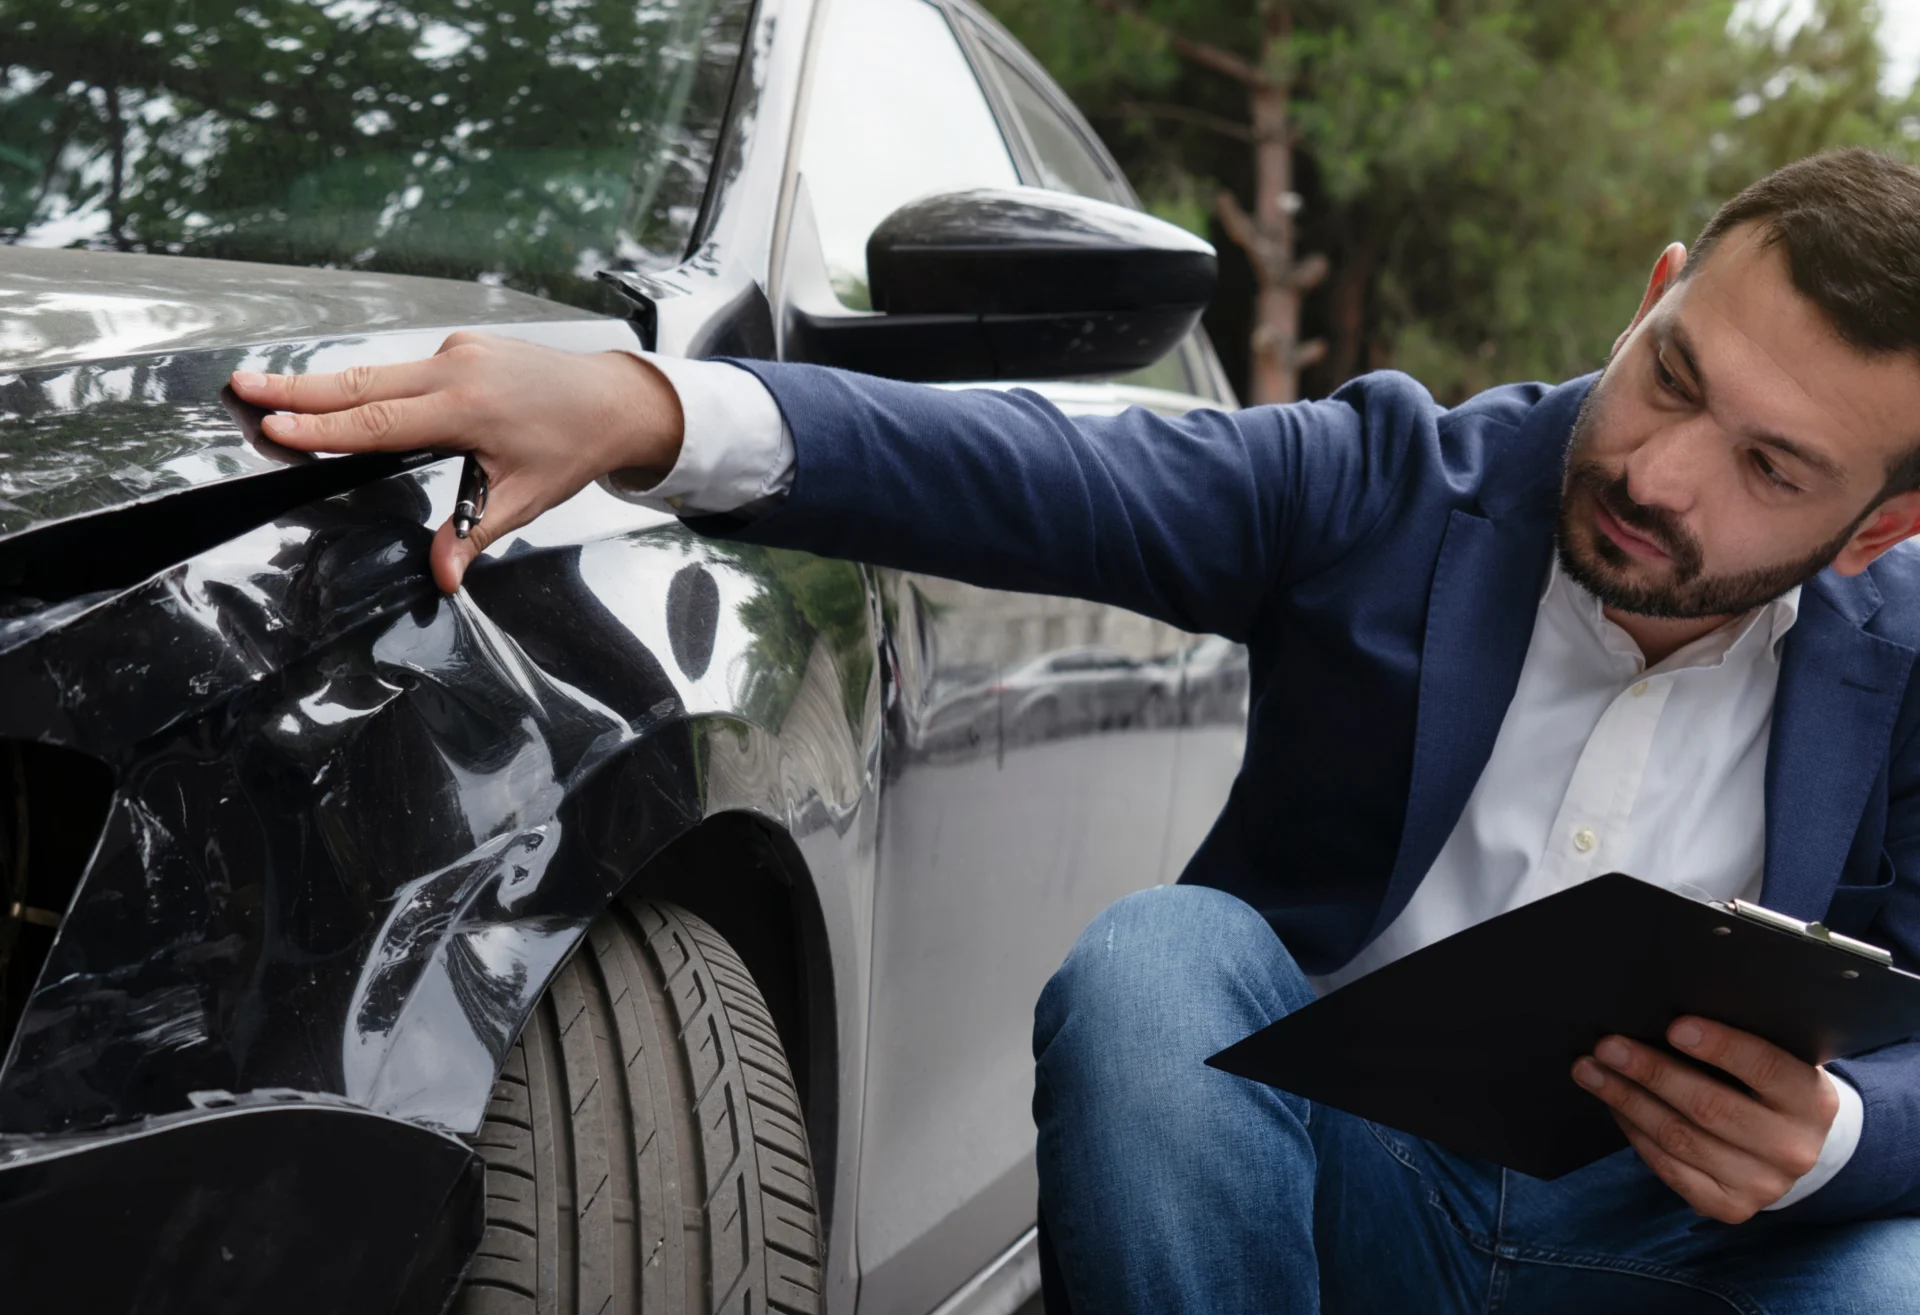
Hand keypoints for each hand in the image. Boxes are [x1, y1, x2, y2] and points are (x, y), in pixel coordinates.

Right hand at [229, 332, 683, 592]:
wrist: (614, 399)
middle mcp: (456, 370)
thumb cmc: (571, 447)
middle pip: (360, 384)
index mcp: (467, 408)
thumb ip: (474, 533)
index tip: (271, 425)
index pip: (376, 421)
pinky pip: (404, 367)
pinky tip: (337, 392)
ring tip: (269, 388)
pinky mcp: (463, 347)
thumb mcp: (523, 499)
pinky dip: (368, 380)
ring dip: (324, 383)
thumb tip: (443, 577)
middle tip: (240, 387)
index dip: (320, 427)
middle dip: (296, 389)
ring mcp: (459, 352)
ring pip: (377, 371)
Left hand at [1572, 1017, 1837, 1222]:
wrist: (1794, 1147)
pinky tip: (1613, 1106)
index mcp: (1812, 1100)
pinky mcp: (1730, 1207)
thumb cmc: (1765, 1085)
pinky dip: (1635, 1133)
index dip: (1720, 1046)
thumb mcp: (1773, 1060)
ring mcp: (1762, 1184)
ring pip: (1680, 1138)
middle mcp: (1793, 1148)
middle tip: (1606, 1046)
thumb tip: (1664, 1013)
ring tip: (1590, 1071)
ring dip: (1627, 1101)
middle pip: (1709, 1106)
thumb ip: (1738, 1043)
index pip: (1764, 1067)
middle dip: (1651, 1072)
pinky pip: (1670, 1168)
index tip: (1674, 1026)